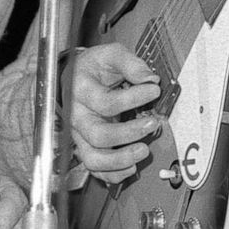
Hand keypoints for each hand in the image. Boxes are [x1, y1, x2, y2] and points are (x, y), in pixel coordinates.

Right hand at [65, 43, 162, 184]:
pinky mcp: (87, 147)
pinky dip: (113, 174)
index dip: (133, 98)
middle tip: (152, 124)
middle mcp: (78, 116)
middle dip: (129, 133)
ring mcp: (81, 135)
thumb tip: (149, 78)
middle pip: (99, 135)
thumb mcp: (109, 54)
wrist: (74, 77)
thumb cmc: (93, 67)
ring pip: (94, 158)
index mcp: (81, 91)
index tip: (154, 89)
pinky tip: (132, 166)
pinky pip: (95, 169)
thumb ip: (130, 63)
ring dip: (121, 160)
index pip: (106, 102)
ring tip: (143, 151)